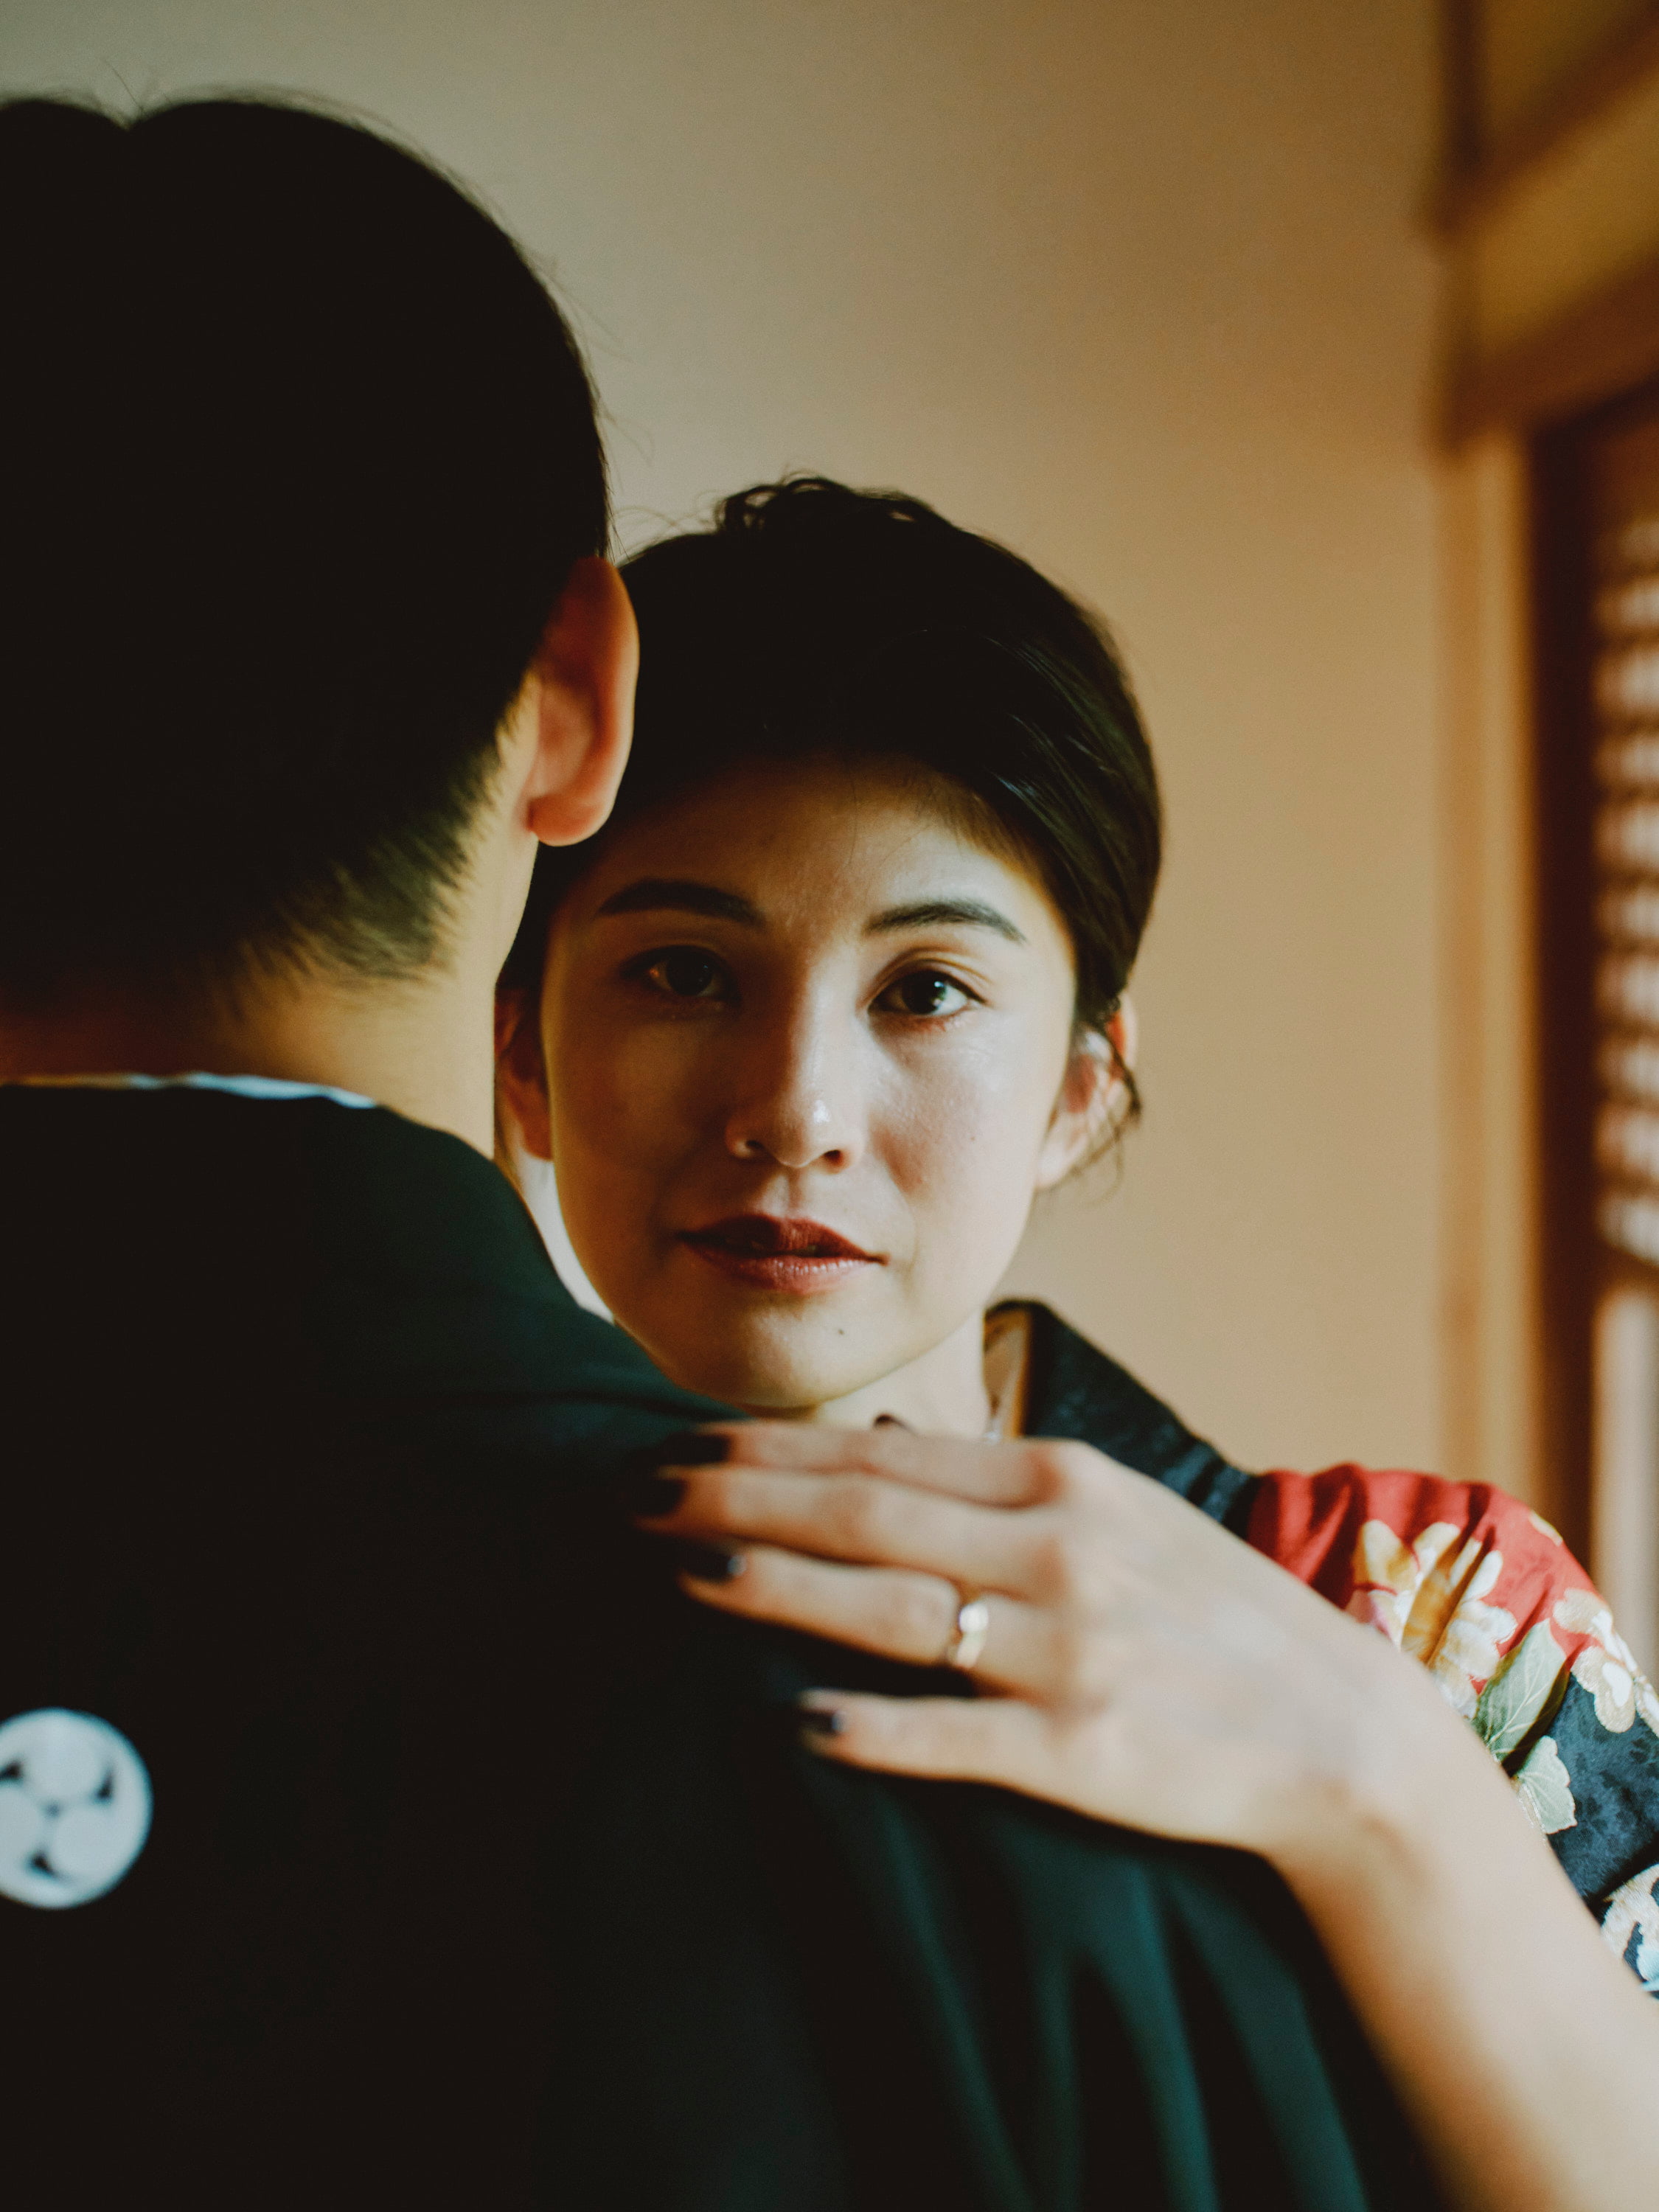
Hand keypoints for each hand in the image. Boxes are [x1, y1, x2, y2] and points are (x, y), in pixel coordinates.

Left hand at [634, 1421, 1473, 1870]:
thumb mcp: (1119, 1511)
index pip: (879, 1453)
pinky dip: (872, 1726)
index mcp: (1061, 1482)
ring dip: (775, 1588)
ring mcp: (1070, 1649)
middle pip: (864, 1513)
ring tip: (679, 1575)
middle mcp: (1058, 1549)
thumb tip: (877, 1445)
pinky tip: (789, 1721)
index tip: (675, 1445)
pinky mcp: (1084, 1748)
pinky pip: (956, 1734)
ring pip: (892, 1608)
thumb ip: (995, 1481)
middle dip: (737, 1499)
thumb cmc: (1210, 1614)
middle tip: (631, 1495)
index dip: (764, 1450)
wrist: (1346, 1734)